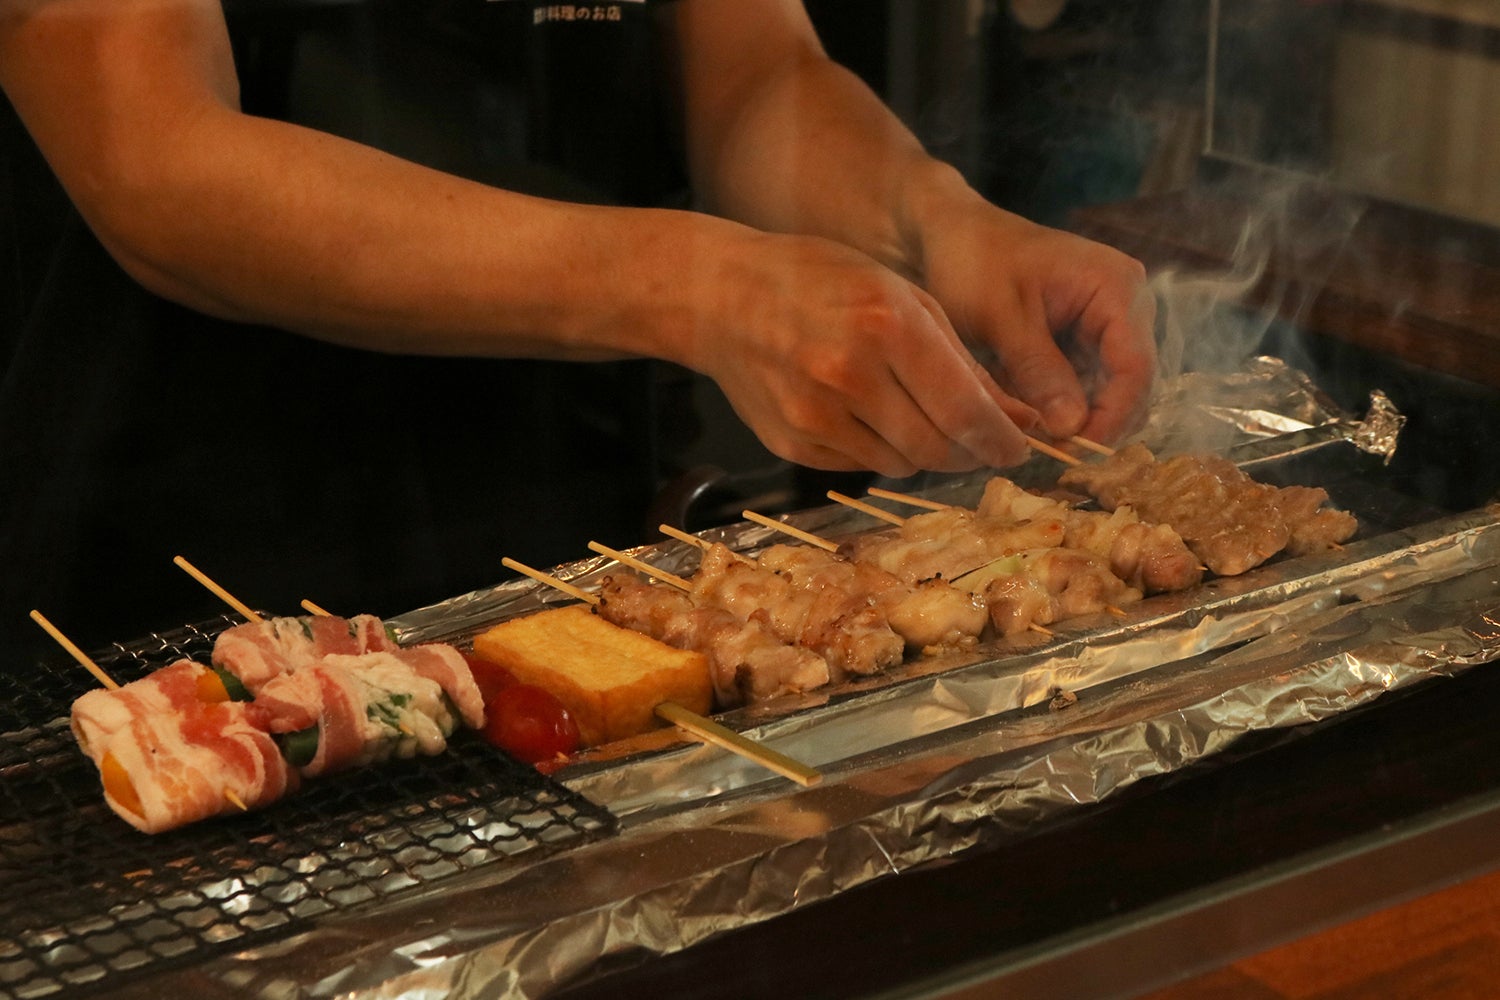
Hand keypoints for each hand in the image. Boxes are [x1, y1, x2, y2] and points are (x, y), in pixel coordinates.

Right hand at [690, 231, 1040, 477]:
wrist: (721, 296)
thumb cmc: (821, 281)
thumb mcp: (903, 296)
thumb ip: (963, 361)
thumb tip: (1019, 419)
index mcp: (887, 324)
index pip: (965, 411)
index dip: (1002, 439)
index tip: (1019, 446)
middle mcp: (850, 374)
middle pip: (937, 449)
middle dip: (970, 453)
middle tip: (982, 444)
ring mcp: (815, 415)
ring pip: (900, 464)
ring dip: (924, 452)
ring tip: (920, 419)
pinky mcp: (792, 444)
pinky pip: (858, 466)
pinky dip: (879, 450)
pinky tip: (868, 416)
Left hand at [916, 198, 1156, 446]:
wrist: (949, 237)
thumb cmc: (973, 262)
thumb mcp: (1002, 317)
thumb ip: (1039, 370)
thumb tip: (1072, 428)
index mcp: (1117, 287)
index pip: (1135, 367)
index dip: (1112, 417)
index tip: (1074, 452)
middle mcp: (1125, 307)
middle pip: (1131, 385)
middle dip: (1095, 423)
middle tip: (1051, 455)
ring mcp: (1107, 326)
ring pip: (1108, 392)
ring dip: (1075, 419)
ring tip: (1033, 438)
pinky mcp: (1083, 343)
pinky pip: (1084, 387)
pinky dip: (1058, 407)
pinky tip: (1028, 418)